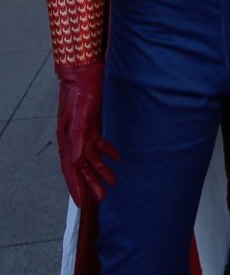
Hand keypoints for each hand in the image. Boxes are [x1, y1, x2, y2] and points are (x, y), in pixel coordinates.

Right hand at [56, 62, 118, 206]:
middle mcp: (73, 138)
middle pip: (82, 166)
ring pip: (92, 157)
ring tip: (113, 182)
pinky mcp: (93, 124)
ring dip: (102, 170)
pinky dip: (108, 151)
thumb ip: (78, 139)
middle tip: (102, 197)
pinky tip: (117, 158)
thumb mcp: (80, 116)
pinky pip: (99, 143)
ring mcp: (83, 132)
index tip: (81, 202)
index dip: (76, 186)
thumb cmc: (80, 92)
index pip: (70, 169)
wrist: (86, 72)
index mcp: (66, 139)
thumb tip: (75, 161)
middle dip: (91, 183)